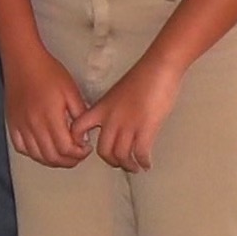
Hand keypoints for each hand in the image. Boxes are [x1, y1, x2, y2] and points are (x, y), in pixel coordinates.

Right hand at [1, 50, 94, 172]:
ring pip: (36, 155)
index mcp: (51, 116)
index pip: (66, 148)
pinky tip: (43, 148)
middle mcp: (33, 125)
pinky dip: (33, 154)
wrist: (23, 61)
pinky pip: (21, 147)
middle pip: (52, 156)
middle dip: (68, 160)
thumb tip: (82, 137)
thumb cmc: (50, 73)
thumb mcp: (72, 91)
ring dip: (52, 160)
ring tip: (62, 153)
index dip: (79, 154)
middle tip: (77, 154)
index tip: (85, 148)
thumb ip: (79, 115)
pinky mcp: (12, 123)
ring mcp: (20, 125)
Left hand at [78, 58, 179, 173]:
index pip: (78, 128)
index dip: (78, 142)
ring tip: (134, 167)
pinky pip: (140, 153)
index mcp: (101, 108)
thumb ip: (112, 108)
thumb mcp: (117, 93)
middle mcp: (111, 118)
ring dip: (128, 165)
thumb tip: (115, 120)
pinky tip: (147, 164)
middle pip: (103, 149)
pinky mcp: (146, 127)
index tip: (87, 149)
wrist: (157, 68)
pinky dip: (143, 162)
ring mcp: (128, 124)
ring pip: (121, 155)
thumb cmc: (142, 77)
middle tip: (119, 163)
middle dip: (111, 161)